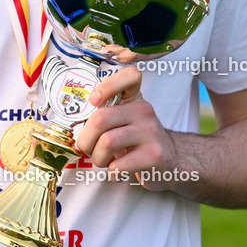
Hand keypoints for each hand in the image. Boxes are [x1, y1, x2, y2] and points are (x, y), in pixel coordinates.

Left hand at [76, 66, 178, 189]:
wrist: (171, 160)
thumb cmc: (136, 140)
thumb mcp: (124, 119)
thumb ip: (104, 114)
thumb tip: (75, 123)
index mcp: (134, 98)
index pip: (130, 76)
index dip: (107, 86)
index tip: (94, 102)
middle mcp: (144, 111)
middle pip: (100, 119)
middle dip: (86, 140)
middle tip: (88, 149)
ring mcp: (151, 132)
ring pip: (107, 142)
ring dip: (98, 158)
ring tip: (104, 161)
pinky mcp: (155, 155)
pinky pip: (119, 164)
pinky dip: (112, 170)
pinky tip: (118, 169)